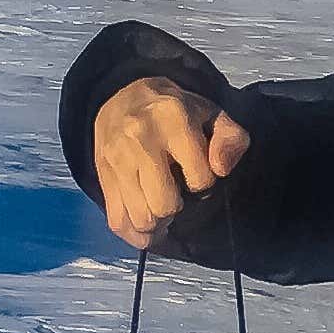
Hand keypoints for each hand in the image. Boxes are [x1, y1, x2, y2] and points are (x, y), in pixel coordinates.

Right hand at [93, 76, 250, 248]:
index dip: (204, 182)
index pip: (200, 178)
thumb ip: (231, 141)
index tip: (197, 173)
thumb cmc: (177, 113)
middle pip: (164, 206)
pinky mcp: (102, 175)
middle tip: (177, 197)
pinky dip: (135, 234)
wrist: (124, 98)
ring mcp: (117, 159)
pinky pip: (118, 222)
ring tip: (161, 209)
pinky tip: (147, 225)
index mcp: (174, 120)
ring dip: (157, 225)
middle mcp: (140, 139)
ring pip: (140, 219)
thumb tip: (221, 169)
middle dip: (177, 209)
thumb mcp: (213, 116)